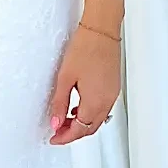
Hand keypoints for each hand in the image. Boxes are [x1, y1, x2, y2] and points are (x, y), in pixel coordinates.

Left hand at [48, 21, 119, 143]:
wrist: (101, 30)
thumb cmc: (85, 48)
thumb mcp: (65, 78)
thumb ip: (59, 103)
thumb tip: (55, 122)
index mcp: (95, 101)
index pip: (79, 129)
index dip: (65, 137)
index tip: (54, 137)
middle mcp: (107, 101)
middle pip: (90, 128)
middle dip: (73, 133)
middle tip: (57, 131)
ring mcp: (112, 94)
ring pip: (98, 120)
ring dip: (82, 124)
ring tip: (64, 119)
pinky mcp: (114, 87)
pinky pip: (103, 109)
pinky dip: (90, 114)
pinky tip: (78, 107)